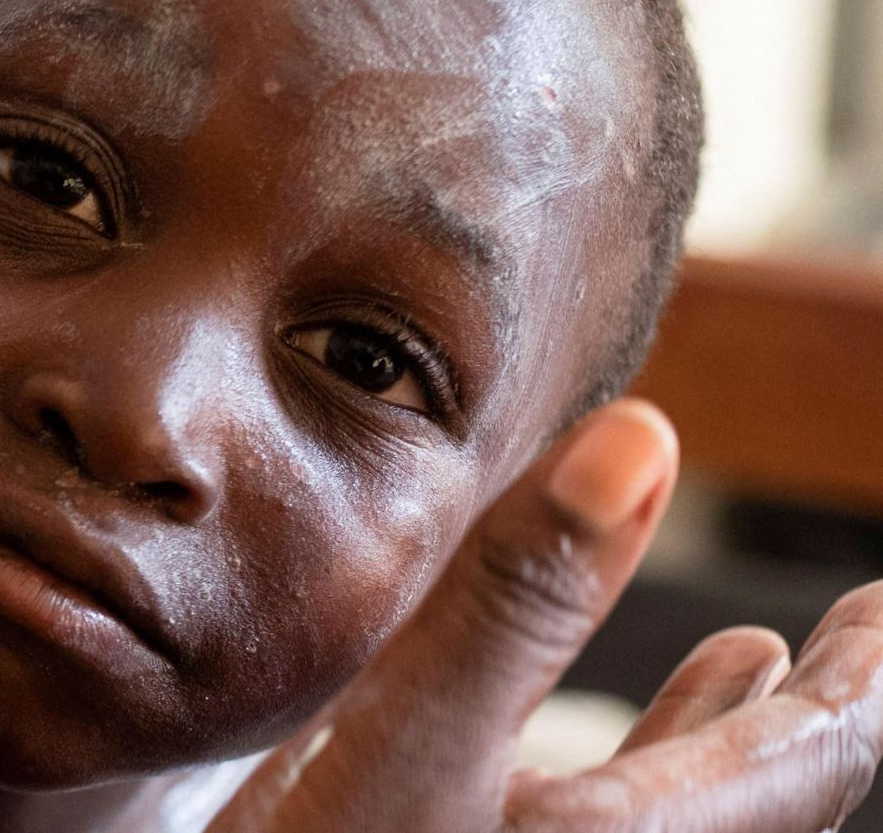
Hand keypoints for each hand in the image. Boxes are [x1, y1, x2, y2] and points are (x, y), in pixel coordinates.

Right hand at [211, 399, 882, 832]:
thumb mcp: (400, 743)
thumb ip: (515, 601)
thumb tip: (641, 442)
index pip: (808, 760)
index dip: (864, 679)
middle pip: (768, 795)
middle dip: (819, 705)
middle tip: (864, 632)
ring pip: (685, 814)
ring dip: (729, 733)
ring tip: (762, 662)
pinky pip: (604, 831)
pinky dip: (629, 764)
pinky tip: (599, 739)